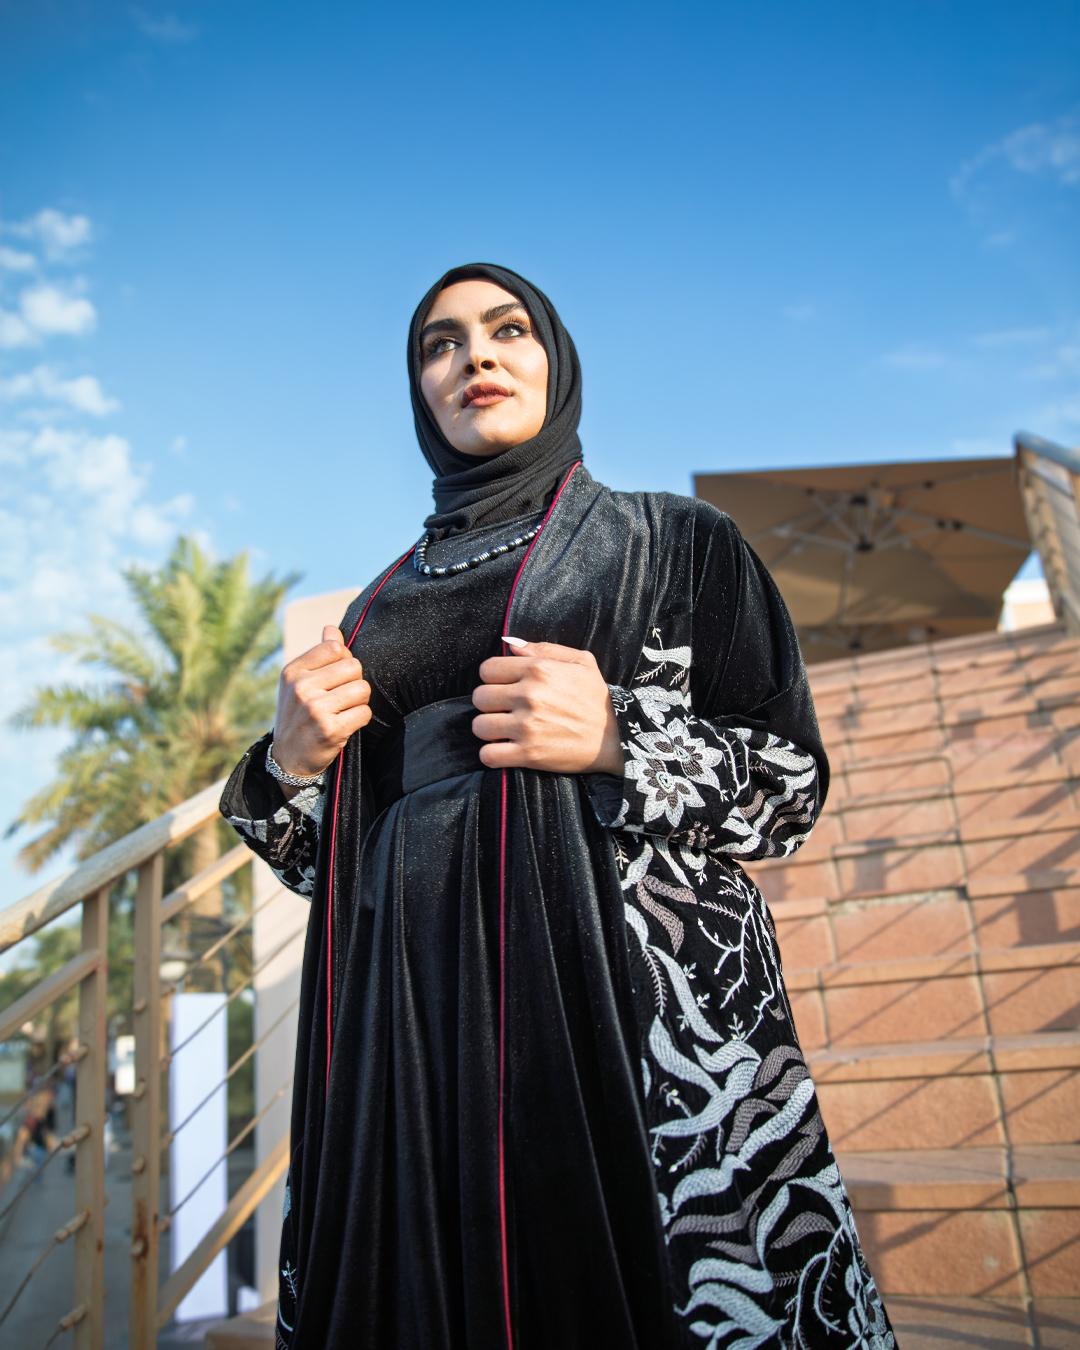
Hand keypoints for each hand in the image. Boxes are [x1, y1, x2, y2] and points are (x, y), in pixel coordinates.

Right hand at [271, 625, 372, 777]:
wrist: (289, 757)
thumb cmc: (299, 713)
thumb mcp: (300, 682)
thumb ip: (319, 655)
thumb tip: (332, 629)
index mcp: (293, 672)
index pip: (336, 649)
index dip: (344, 661)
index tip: (336, 677)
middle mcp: (301, 688)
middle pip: (354, 667)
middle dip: (354, 681)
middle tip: (342, 697)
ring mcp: (315, 709)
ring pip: (362, 689)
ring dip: (359, 701)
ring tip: (343, 711)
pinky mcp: (330, 730)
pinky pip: (365, 712)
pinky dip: (360, 719)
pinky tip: (345, 724)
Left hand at [470, 636, 624, 774]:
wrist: (616, 738)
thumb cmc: (597, 699)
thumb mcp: (581, 662)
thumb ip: (543, 649)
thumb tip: (510, 644)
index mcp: (538, 670)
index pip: (487, 669)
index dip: (493, 677)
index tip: (504, 686)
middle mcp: (529, 696)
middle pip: (480, 697)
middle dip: (489, 703)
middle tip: (504, 709)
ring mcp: (526, 727)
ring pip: (479, 726)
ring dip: (488, 729)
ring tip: (503, 730)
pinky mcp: (528, 755)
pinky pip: (488, 755)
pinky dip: (491, 754)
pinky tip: (503, 750)